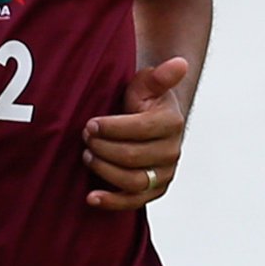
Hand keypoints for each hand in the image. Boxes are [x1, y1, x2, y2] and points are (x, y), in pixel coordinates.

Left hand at [81, 57, 188, 210]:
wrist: (152, 122)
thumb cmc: (145, 101)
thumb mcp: (149, 84)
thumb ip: (160, 76)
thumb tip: (179, 63)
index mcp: (172, 123)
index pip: (139, 129)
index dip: (111, 128)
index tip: (90, 123)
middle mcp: (172, 151)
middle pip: (132, 156)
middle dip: (103, 147)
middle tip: (85, 137)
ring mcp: (164, 173)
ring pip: (132, 181)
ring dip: (104, 169)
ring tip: (87, 156)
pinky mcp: (154, 190)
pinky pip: (133, 202)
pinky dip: (112, 202)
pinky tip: (92, 197)